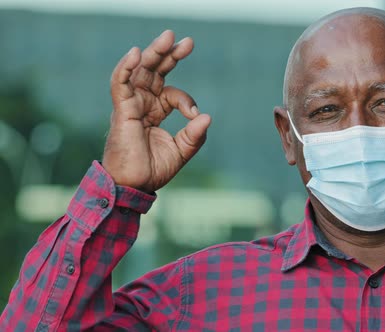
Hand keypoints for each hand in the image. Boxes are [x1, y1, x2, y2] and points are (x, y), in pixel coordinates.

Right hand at [103, 30, 210, 191]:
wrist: (134, 185)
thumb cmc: (153, 169)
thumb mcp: (182, 151)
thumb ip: (195, 135)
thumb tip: (207, 116)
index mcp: (154, 111)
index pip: (172, 93)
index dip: (186, 99)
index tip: (194, 114)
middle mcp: (142, 103)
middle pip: (154, 71)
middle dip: (170, 55)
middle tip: (187, 41)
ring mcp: (130, 105)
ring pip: (140, 71)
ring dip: (153, 53)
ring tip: (168, 37)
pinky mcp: (121, 110)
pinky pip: (120, 83)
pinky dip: (126, 67)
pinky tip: (136, 53)